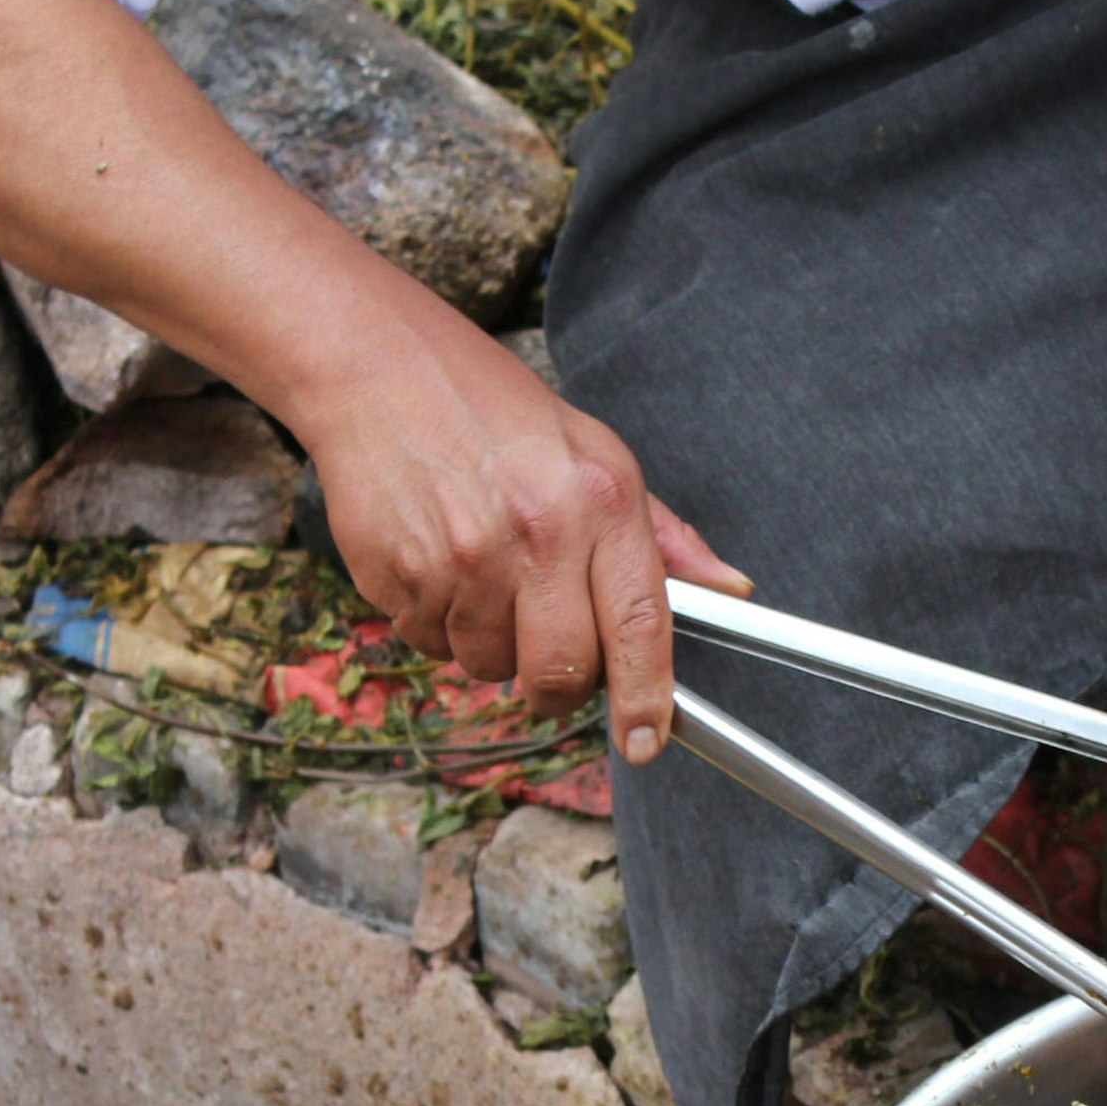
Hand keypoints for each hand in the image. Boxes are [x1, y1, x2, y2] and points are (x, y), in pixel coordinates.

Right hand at [279, 328, 746, 764]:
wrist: (376, 366)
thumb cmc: (494, 411)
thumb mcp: (597, 452)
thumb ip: (663, 536)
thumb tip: (730, 591)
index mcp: (598, 501)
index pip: (639, 625)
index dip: (647, 696)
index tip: (648, 739)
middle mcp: (534, 533)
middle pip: (560, 674)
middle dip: (560, 685)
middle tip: (552, 653)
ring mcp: (461, 558)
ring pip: (489, 666)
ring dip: (492, 643)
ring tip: (484, 570)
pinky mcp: (397, 574)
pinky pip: (430, 644)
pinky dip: (439, 622)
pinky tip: (439, 559)